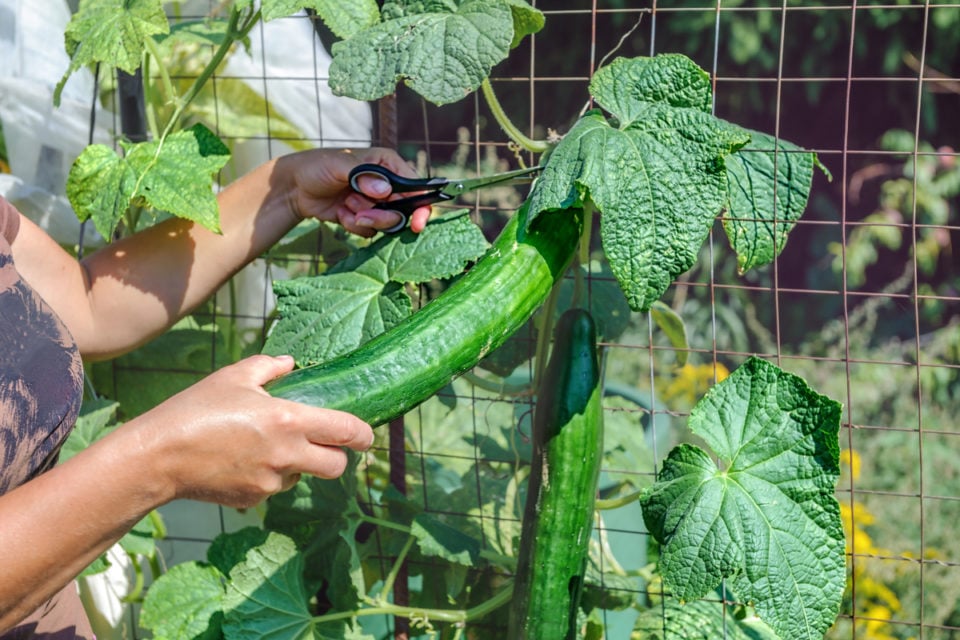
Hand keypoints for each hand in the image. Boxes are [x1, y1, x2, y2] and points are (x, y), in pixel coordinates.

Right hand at [132, 354, 373, 507]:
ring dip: (296, 465)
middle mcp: (287, 455)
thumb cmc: (196, 410)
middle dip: (337, 457)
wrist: (158, 457)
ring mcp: (271, 482)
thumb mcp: (233, 377)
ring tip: (262, 446)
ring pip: (302, 477)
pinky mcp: (254, 500)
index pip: (345, 432)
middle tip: (324, 445)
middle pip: (336, 467)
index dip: (363, 435)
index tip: (366, 436)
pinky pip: (273, 488)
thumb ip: (269, 368)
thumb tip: (290, 364)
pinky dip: (268, 477)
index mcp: (290, 420)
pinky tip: (241, 462)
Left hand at [281, 147, 431, 236]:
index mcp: (388, 164)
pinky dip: (354, 226)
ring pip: (387, 223)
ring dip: (365, 220)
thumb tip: (384, 191)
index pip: (416, 186)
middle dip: (382, 216)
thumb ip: (363, 175)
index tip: (417, 224)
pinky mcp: (365, 217)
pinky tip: (340, 213)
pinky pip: (370, 231)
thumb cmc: (317, 166)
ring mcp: (376, 202)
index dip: (421, 206)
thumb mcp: (339, 165)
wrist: (295, 187)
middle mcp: (387, 184)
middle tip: (361, 213)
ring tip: (346, 209)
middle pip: (403, 210)